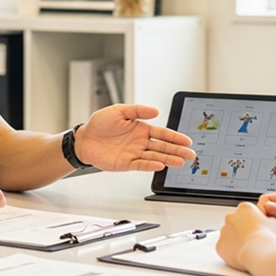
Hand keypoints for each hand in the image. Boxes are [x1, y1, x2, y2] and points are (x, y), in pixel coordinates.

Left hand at [74, 104, 194, 170]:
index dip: (175, 137)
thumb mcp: (119, 110)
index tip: (187, 140)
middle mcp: (140, 142)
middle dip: (178, 150)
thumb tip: (156, 111)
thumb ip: (137, 111)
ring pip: (156, 156)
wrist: (84, 139)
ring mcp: (134, 153)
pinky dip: (151, 165)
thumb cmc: (100, 123)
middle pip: (163, 146)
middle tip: (191, 154)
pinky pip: (141, 164)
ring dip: (169, 159)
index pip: (162, 133)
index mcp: (141, 128)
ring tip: (181, 161)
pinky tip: (161, 165)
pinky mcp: (126, 163)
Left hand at [216, 201, 275, 269]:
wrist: (261, 253)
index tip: (259, 230)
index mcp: (245, 208)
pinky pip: (224, 248)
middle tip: (253, 240)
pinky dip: (230, 252)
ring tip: (248, 250)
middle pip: (236, 223)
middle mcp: (231, 216)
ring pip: (228, 236)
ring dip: (236, 241)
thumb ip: (269, 218)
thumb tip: (268, 220)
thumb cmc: (269, 237)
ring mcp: (224, 231)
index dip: (254, 222)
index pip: (247, 212)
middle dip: (242, 230)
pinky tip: (241, 256)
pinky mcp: (220, 245)